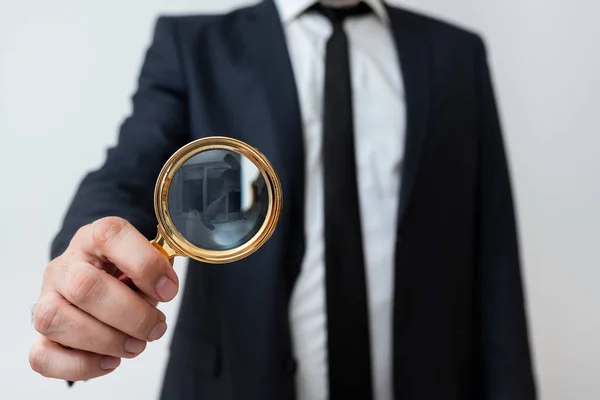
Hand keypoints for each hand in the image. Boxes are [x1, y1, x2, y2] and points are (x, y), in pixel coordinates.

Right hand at [29, 217, 178, 381]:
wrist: (96, 284)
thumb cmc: (125, 273)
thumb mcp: (146, 260)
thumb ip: (157, 269)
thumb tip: (163, 288)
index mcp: (94, 239)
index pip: (110, 236)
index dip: (145, 264)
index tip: (168, 290)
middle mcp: (65, 267)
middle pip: (84, 286)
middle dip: (130, 315)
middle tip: (156, 328)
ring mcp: (47, 300)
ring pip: (56, 320)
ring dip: (107, 340)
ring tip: (136, 345)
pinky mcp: (40, 335)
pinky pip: (42, 356)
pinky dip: (81, 365)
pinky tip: (109, 361)